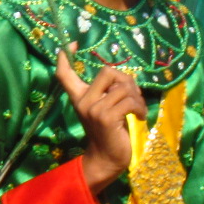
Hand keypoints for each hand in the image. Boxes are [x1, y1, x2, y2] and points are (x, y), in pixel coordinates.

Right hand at [56, 48, 146, 194]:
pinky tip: (140, 117)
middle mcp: (82, 100)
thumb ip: (106, 93)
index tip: (72, 45)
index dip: (65, 57)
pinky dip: (140, 108)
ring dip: (137, 97)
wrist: (108, 158)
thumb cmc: (110, 132)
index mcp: (78, 97)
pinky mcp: (106, 117)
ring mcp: (93, 109)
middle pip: (107, 71)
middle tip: (133, 96)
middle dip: (127, 80)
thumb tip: (124, 77)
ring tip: (138, 110)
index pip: (64, 74)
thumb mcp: (104, 109)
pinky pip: (129, 101)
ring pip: (123, 87)